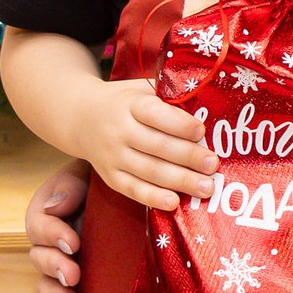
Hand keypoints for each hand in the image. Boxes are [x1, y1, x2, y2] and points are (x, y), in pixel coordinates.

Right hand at [26, 159, 89, 292]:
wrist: (122, 199)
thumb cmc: (101, 182)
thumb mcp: (86, 174)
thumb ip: (70, 186)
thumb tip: (55, 208)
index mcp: (47, 215)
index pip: (39, 226)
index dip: (53, 236)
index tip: (74, 242)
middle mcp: (49, 244)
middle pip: (39, 260)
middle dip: (54, 269)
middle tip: (73, 274)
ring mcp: (61, 267)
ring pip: (46, 286)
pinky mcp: (74, 287)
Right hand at [74, 79, 216, 213]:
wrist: (80, 117)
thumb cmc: (124, 102)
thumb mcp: (140, 89)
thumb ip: (167, 96)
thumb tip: (207, 106)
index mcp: (130, 104)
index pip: (155, 114)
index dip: (179, 124)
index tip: (201, 131)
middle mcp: (119, 131)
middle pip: (156, 146)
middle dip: (188, 156)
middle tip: (212, 164)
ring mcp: (112, 156)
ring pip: (149, 171)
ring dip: (180, 181)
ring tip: (206, 187)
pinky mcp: (110, 177)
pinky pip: (133, 190)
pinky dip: (154, 198)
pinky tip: (174, 203)